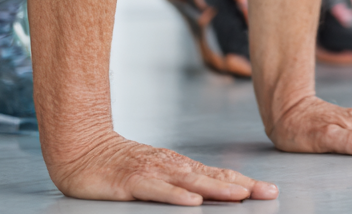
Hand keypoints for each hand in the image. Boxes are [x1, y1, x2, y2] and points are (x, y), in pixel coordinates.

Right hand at [47, 132, 277, 205]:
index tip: (269, 190)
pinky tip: (193, 201)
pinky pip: (158, 190)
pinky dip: (177, 196)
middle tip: (269, 192)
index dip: (245, 183)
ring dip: (218, 189)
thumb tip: (207, 196)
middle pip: (214, 177)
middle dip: (244, 186)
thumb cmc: (119, 166)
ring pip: (192, 181)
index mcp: (180, 168)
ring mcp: (153, 172)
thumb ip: (179, 185)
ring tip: (242, 195)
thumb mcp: (154, 177)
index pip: (219, 175)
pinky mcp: (132, 181)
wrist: (82, 148)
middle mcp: (173, 167)